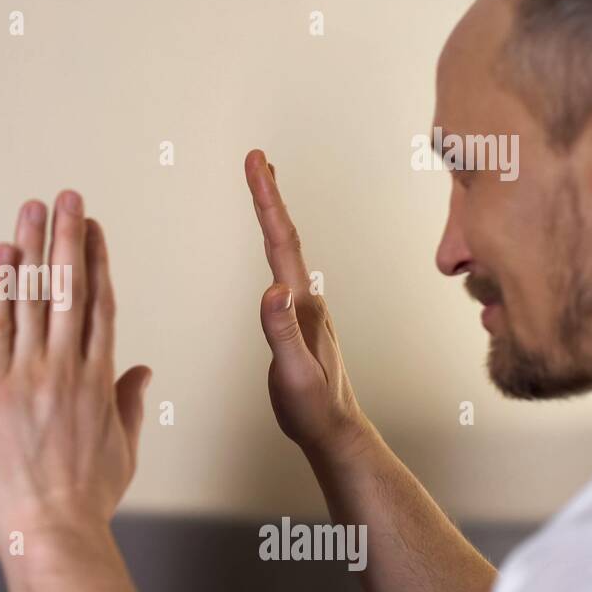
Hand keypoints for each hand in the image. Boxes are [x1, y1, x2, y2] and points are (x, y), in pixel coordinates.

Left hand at [0, 192, 150, 560]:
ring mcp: (30, 372)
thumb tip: (142, 373)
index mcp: (99, 379)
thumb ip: (129, 404)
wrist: (52, 532)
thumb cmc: (85, 502)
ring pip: (34, 295)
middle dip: (69, 235)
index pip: (100, 305)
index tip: (95, 229)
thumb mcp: (122, 451)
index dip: (97, 261)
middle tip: (67, 196)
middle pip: (70, 286)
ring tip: (33, 207)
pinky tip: (0, 253)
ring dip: (34, 245)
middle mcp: (67, 365)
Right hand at [245, 150, 371, 459]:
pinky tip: (272, 250)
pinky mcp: (298, 321)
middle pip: (284, 237)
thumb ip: (281, 331)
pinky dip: (273, 247)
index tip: (256, 163)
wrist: (335, 432)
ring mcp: (303, 309)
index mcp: (302, 305)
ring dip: (272, 217)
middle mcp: (306, 299)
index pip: (281, 242)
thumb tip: (270, 287)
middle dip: (268, 195)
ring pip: (285, 252)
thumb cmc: (313, 408)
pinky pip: (283, 272)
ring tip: (263, 189)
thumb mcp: (294, 374)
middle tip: (256, 159)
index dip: (266, 200)